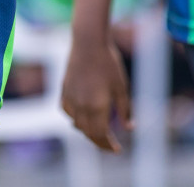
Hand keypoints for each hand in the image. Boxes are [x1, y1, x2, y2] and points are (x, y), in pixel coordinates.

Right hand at [61, 36, 133, 152]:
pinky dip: (75, 118)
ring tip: (98, 131)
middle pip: (88, 133)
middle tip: (109, 144)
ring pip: (76, 124)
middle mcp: (81, 107)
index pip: (101, 136)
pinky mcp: (64, 90)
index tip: (117, 150)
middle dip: (99, 142)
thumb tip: (129, 128)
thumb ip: (125, 110)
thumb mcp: (122, 87)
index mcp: (97, 108)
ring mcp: (70, 99)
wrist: (88, 43)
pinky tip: (82, 116)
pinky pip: (68, 112)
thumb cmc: (109, 63)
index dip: (109, 145)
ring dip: (87, 131)